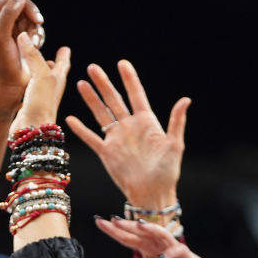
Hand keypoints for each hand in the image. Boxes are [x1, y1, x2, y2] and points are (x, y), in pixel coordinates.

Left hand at [0, 0, 45, 110]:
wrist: (9, 86)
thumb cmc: (2, 64)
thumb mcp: (1, 36)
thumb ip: (8, 14)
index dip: (28, 7)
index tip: (38, 21)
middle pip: (24, 6)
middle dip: (33, 21)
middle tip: (34, 37)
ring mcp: (9, 27)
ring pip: (31, 17)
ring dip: (36, 31)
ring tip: (33, 45)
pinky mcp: (20, 36)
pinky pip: (35, 27)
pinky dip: (38, 36)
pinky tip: (34, 47)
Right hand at [9, 34, 71, 134]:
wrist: (32, 129)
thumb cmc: (42, 104)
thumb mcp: (41, 74)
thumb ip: (33, 55)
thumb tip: (23, 36)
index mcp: (59, 78)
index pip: (63, 63)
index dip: (64, 55)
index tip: (65, 49)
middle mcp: (51, 88)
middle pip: (54, 72)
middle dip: (53, 63)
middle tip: (50, 57)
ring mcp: (41, 98)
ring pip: (41, 82)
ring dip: (38, 73)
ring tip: (33, 67)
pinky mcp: (30, 105)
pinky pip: (30, 91)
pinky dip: (28, 84)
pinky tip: (22, 84)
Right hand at [66, 60, 189, 208]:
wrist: (152, 194)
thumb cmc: (167, 171)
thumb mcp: (175, 144)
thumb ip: (176, 121)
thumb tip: (185, 100)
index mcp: (147, 122)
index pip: (136, 95)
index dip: (129, 79)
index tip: (122, 63)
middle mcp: (129, 127)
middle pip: (114, 100)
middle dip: (103, 84)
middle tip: (93, 67)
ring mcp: (116, 139)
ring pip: (101, 114)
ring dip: (91, 100)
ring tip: (81, 84)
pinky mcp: (106, 153)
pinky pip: (91, 138)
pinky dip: (81, 129)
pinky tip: (71, 118)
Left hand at [95, 216, 230, 257]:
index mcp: (147, 248)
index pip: (127, 238)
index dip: (114, 231)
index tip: (99, 222)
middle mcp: (157, 244)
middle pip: (140, 233)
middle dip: (127, 226)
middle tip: (112, 220)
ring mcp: (171, 248)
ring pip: (159, 235)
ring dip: (150, 230)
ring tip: (139, 225)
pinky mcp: (185, 255)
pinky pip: (178, 252)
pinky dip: (171, 253)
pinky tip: (164, 255)